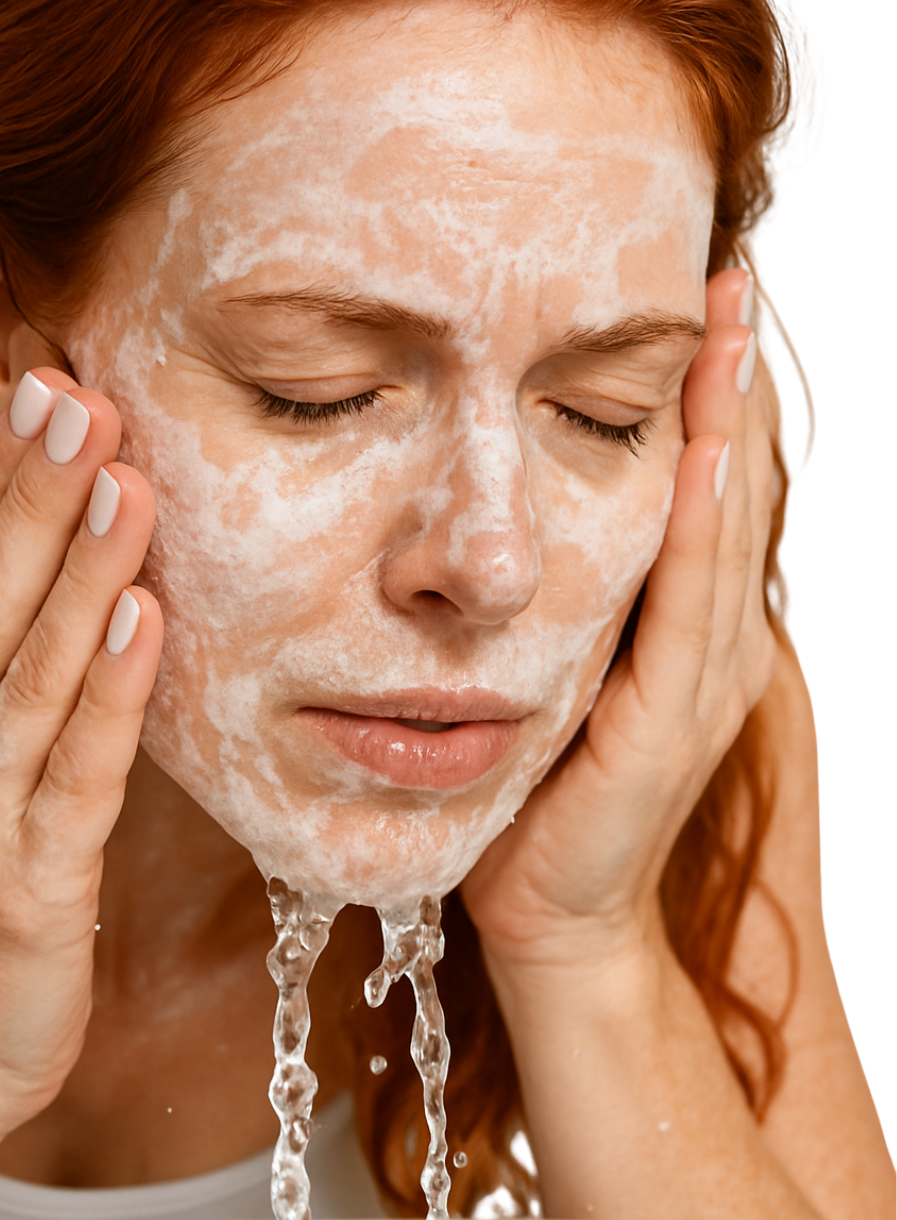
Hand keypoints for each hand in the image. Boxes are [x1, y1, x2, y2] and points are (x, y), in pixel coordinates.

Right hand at [0, 369, 161, 1143]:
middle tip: (80, 398)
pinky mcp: (28, 880)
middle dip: (34, 497)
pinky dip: (111, 691)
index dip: (4, 478)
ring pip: (29, 675)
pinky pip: (78, 770)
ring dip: (78, 573)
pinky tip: (145, 619)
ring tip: (124, 481)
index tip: (48, 385)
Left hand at [463, 268, 775, 972]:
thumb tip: (522, 510)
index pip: (706, 487)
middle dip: (728, 381)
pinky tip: (702, 452)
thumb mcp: (552, 672)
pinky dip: (701, 525)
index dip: (708, 395)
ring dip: (727, 423)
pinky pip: (690, 607)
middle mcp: (713, 642)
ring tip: (725, 322)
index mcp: (686, 627)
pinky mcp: (671, 722)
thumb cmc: (539, 794)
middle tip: (724, 274)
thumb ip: (567, 602)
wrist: (549, 910)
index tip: (695, 301)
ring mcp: (705, 682)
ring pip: (725, 528)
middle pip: (733, 487)